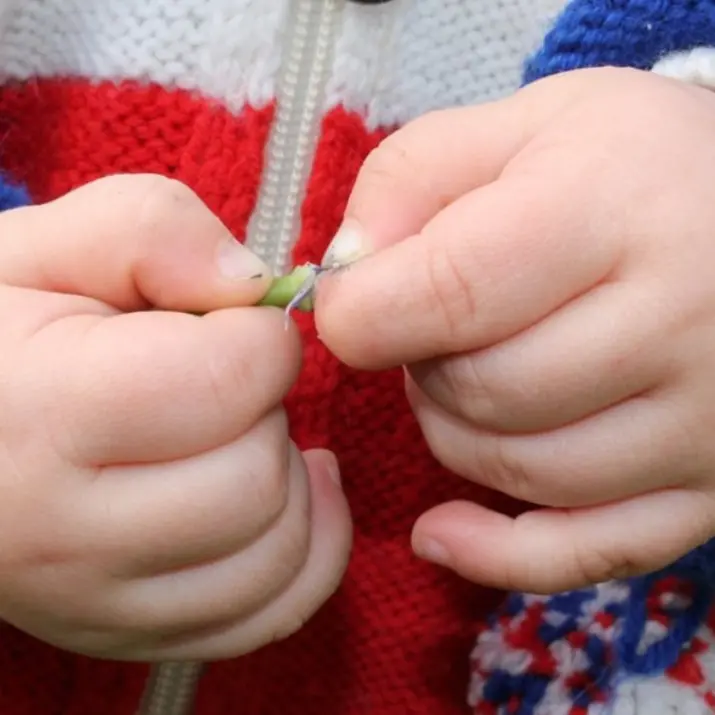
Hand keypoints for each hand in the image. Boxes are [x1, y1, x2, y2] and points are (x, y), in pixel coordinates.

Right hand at [0, 175, 350, 660]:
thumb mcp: (47, 249)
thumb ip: (153, 232)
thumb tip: (258, 285)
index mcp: (39, 416)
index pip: (224, 381)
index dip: (260, 337)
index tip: (234, 326)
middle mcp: (63, 536)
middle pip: (257, 477)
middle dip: (269, 410)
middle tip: (223, 382)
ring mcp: (99, 604)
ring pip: (279, 552)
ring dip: (288, 476)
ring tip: (241, 434)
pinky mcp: (133, 635)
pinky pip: (275, 612)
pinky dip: (309, 546)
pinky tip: (287, 492)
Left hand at [316, 67, 714, 593]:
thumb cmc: (634, 164)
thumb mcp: (522, 124)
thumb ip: (411, 178)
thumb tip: (343, 273)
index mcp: (613, 209)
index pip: (452, 291)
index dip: (364, 312)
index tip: (351, 306)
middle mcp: (676, 321)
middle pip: (478, 390)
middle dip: (420, 364)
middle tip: (436, 324)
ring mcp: (704, 420)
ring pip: (515, 469)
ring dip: (455, 429)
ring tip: (474, 368)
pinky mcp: (710, 483)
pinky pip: (586, 553)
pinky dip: (497, 555)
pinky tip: (442, 532)